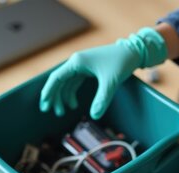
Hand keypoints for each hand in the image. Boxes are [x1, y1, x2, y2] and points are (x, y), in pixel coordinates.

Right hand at [39, 27, 166, 118]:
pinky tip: (73, 104)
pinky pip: (75, 82)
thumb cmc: (122, 62)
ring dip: (63, 97)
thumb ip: (102, 99)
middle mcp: (77, 62)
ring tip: (62, 112)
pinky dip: (72, 93)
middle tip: (53, 112)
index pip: (57, 78)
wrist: (134, 51)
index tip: (45, 105)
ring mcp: (82, 65)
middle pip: (59, 81)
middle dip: (54, 97)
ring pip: (66, 83)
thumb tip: (94, 115)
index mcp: (77, 62)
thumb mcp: (111, 82)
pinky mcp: (88, 69)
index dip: (49, 92)